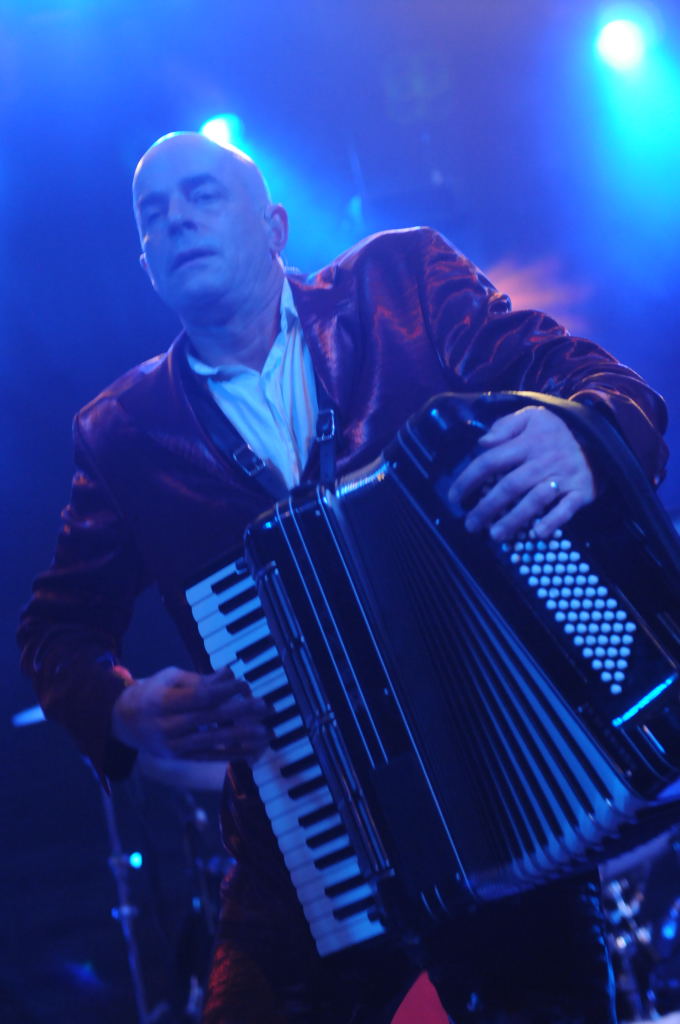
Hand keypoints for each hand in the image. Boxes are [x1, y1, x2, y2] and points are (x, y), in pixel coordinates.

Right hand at [111, 665, 270, 762]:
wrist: (124, 722)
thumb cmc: (152, 693)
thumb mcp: (170, 678)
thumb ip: (200, 679)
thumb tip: (229, 673)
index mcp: (162, 701)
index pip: (199, 697)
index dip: (224, 691)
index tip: (245, 685)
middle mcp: (166, 725)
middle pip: (209, 718)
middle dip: (240, 712)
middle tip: (264, 706)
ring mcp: (173, 745)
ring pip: (212, 741)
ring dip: (241, 737)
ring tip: (265, 731)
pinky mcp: (179, 757)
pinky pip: (209, 757)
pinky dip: (231, 755)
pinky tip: (252, 751)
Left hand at [447, 405, 595, 541]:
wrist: (601, 437)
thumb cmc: (556, 432)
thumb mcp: (532, 416)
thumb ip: (505, 426)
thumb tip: (482, 444)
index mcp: (527, 442)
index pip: (490, 461)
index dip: (468, 480)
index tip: (454, 499)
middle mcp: (542, 461)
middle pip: (509, 486)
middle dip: (486, 508)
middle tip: (470, 525)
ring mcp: (562, 478)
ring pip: (534, 500)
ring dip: (513, 519)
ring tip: (494, 535)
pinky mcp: (580, 492)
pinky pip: (566, 510)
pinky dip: (552, 522)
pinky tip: (537, 534)